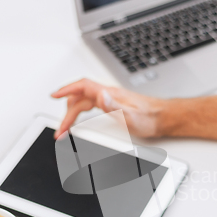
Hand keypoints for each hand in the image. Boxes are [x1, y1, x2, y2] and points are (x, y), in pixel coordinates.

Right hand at [51, 79, 166, 138]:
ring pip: (84, 102)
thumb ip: (114, 106)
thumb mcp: (131, 116)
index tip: (53, 95)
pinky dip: (80, 112)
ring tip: (65, 127)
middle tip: (60, 129)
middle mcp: (109, 94)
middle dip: (66, 112)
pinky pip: (91, 105)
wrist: (163, 118)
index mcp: (110, 94)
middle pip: (80, 98)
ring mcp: (111, 99)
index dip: (66, 89)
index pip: (83, 86)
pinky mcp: (113, 105)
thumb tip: (99, 95)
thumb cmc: (150, 118)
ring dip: (72, 113)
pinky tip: (80, 119)